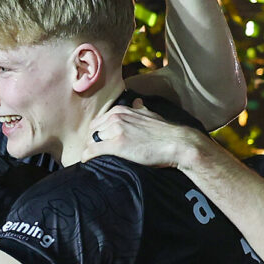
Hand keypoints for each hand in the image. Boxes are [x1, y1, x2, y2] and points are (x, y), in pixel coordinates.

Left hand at [87, 104, 205, 170]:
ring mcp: (116, 130)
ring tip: (92, 159)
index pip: (98, 122)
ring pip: (91, 141)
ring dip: (90, 150)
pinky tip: (86, 161)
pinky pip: (93, 151)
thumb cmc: (165, 132)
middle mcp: (116, 118)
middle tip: (94, 153)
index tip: (97, 142)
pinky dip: (87, 157)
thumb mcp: (150, 114)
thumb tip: (137, 102)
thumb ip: (140, 109)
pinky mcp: (117, 145)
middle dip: (91, 142)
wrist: (177, 143)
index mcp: (121, 111)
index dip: (96, 134)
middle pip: (92, 131)